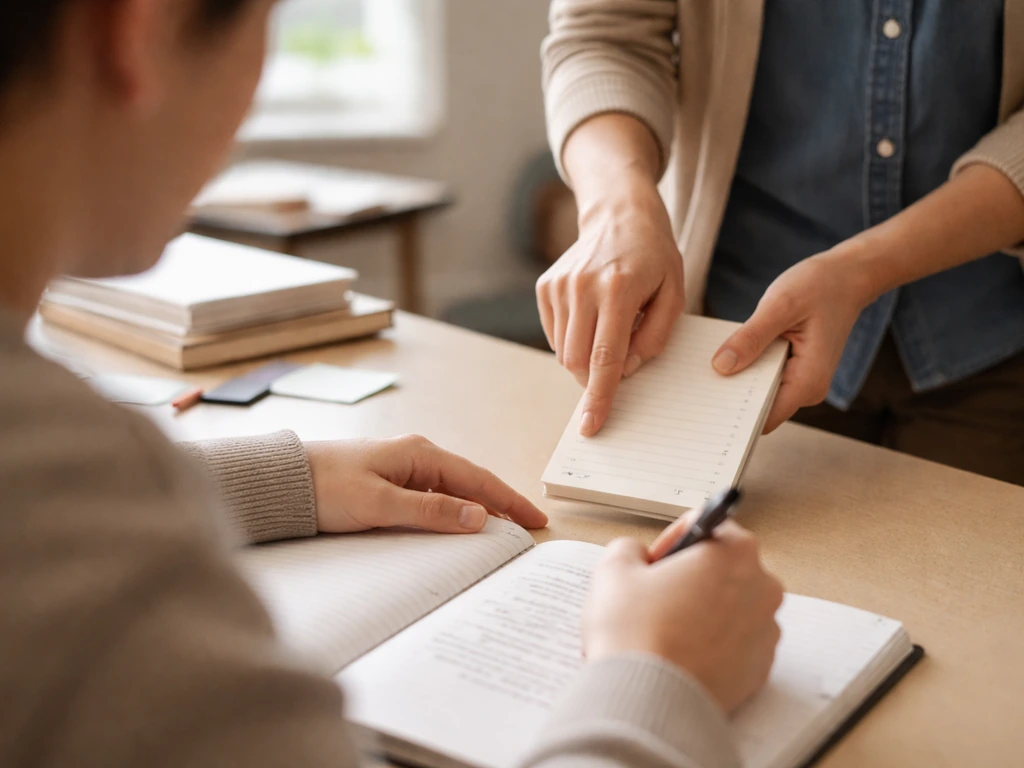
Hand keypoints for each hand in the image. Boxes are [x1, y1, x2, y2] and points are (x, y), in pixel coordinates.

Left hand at [305, 435, 547, 534]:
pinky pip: (433, 498)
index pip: (478, 479)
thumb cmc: (327, 487)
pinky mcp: (389, 483)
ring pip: (453, 492)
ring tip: (500, 532)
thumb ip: (431, 510)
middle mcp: (416, 457)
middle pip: (470, 483)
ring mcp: (403, 469)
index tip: (535, 519)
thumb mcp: (381, 503)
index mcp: (419, 454)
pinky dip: (453, 512)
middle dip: (500, 505)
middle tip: (527, 530)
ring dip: (477, 510)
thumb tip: (478, 516)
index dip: (509, 500)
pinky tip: (459, 526)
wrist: (283, 483)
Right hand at [536, 179, 684, 435]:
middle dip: (595, 378)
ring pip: (564, 352)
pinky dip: (575, 339)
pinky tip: (593, 317)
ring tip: (610, 327)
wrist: (619, 214)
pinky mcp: (545, 286)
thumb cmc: (654, 258)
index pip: (605, 357)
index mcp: (617, 290)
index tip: (590, 426)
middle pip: (577, 361)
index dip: (599, 396)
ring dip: (586, 357)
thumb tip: (626, 370)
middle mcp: (582, 287)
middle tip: (619, 365)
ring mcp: (559, 286)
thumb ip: (654, 338)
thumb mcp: (673, 295)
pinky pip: (555, 335)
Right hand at [583, 516, 782, 713]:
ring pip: (730, 606)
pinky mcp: (760, 668)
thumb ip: (630, 547)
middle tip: (655, 596)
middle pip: (723, 567)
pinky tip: (678, 654)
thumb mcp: (614, 569)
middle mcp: (762, 587)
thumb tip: (638, 556)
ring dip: (701, 611)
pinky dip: (711, 644)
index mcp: (734, 552)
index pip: (707, 524)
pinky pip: (735, 644)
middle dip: (690, 577)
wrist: (648, 700)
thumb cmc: (637, 635)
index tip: (656, 562)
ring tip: (663, 630)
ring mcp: (765, 631)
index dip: (673, 540)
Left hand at [712, 250, 875, 432]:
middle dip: (729, 398)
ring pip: (757, 394)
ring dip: (735, 382)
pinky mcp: (791, 370)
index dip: (733, 418)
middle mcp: (805, 389)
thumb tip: (721, 367)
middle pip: (757, 409)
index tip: (703, 407)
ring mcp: (799, 382)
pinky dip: (744, 368)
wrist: (847, 276)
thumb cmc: (820, 286)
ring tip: (703, 368)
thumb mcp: (780, 305)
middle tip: (693, 385)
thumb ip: (751, 337)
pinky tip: (723, 355)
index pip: (763, 418)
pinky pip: (761, 378)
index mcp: (807, 381)